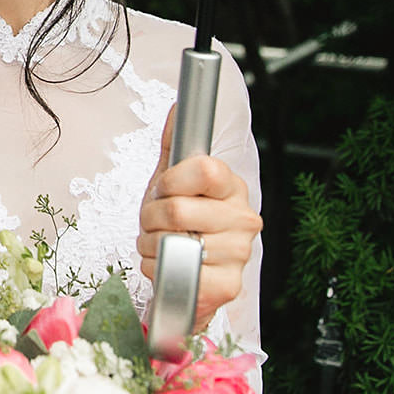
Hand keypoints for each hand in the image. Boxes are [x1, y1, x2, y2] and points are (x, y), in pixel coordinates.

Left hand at [135, 104, 262, 332]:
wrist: (185, 270)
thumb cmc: (180, 222)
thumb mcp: (173, 179)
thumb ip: (175, 143)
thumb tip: (179, 108)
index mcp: (232, 187)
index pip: (204, 170)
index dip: (171, 180)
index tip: (164, 188)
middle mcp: (243, 219)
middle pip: (177, 210)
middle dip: (151, 217)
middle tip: (156, 222)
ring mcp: (239, 253)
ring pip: (171, 242)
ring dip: (151, 245)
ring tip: (162, 243)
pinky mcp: (227, 285)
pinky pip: (174, 272)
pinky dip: (157, 269)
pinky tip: (168, 265)